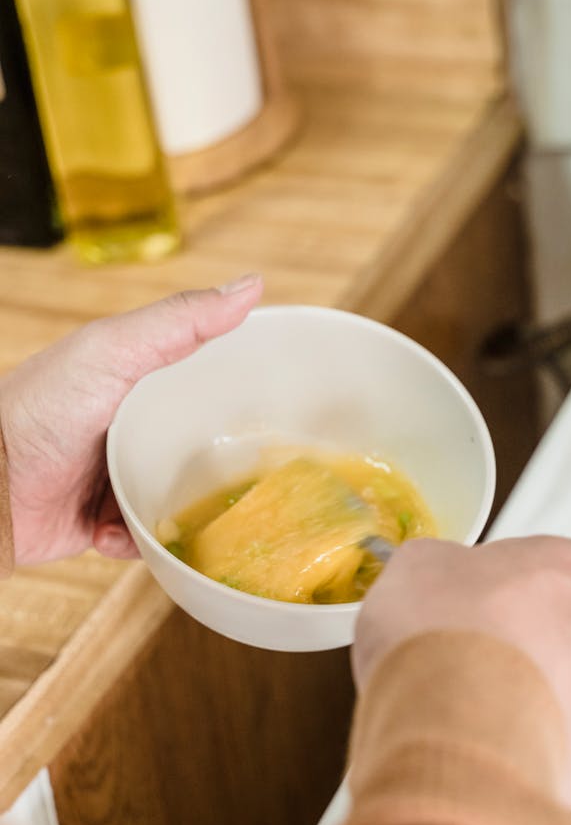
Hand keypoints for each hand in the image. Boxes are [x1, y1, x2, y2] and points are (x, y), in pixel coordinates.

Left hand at [0, 274, 262, 565]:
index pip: (199, 377)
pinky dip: (141, 539)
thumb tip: (251, 285)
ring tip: (193, 510)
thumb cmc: (40, 409)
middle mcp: (126, 428)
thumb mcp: (114, 351)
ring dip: (183, 509)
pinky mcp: (100, 520)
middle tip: (248, 468)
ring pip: (175, 496)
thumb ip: (181, 321)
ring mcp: (113, 475)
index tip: (276, 399)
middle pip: (195, 443)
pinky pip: (143, 537)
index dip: (237, 385)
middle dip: (219, 460)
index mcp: (133, 382)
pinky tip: (126, 527)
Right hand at [352, 536, 570, 805]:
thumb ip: (440, 565)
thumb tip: (432, 579)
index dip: (489, 584)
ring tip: (460, 704)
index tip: (458, 599)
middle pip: (554, 628)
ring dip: (516, 694)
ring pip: (556, 689)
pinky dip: (518, 744)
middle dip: (510, 641)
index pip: (537, 565)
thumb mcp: (415, 565)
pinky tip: (477, 742)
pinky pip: (551, 743)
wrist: (454, 732)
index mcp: (570, 568)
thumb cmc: (444, 639)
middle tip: (457, 652)